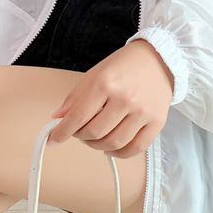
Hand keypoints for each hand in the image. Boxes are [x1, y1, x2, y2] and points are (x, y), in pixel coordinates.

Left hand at [47, 39, 174, 158]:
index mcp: (106, 83)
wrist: (160, 58)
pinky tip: (111, 147)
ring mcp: (143, 112)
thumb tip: (58, 118)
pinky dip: (119, 153)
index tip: (52, 139)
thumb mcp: (95, 73)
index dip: (62, 132)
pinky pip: (135, 148)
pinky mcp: (157, 122)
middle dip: (80, 137)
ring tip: (94, 138)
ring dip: (97, 146)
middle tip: (78, 132)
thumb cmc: (125, 64)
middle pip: (95, 132)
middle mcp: (125, 98)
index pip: (79, 116)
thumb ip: (76, 97)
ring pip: (114, 143)